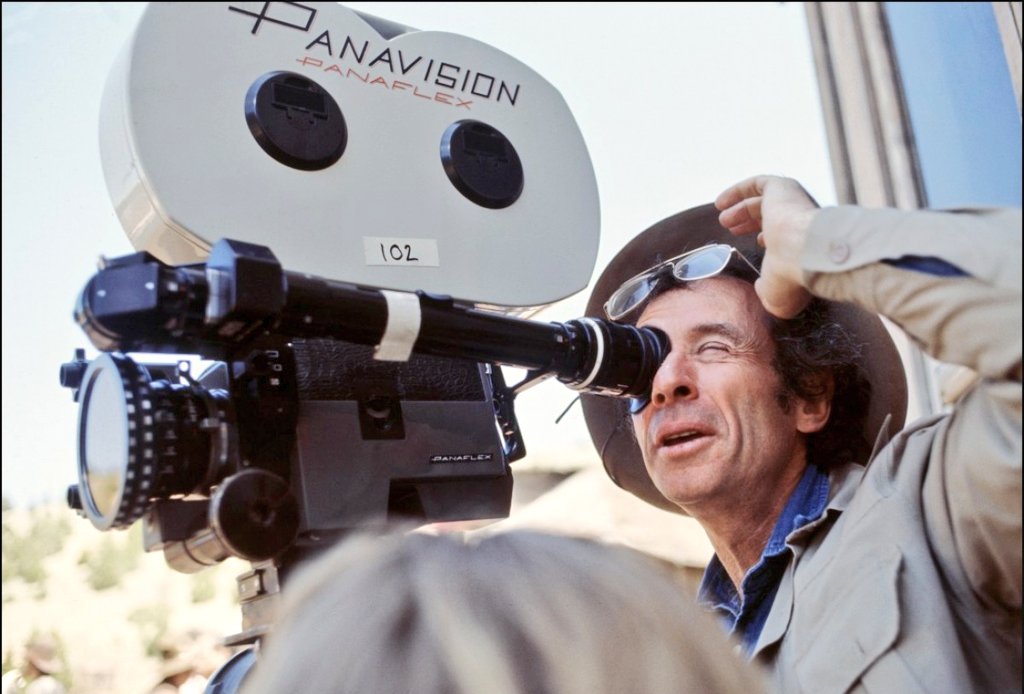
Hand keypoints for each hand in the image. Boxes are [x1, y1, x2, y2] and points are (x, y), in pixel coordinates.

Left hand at [715, 175, 819, 317]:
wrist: (805, 252)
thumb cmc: (792, 277)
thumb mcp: (776, 297)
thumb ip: (767, 292)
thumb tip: (760, 288)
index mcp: (803, 244)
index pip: (787, 236)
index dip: (770, 239)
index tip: (757, 243)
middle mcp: (801, 221)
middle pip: (774, 216)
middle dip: (751, 222)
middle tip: (731, 229)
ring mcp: (793, 203)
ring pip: (765, 201)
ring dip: (741, 209)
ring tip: (723, 219)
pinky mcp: (782, 188)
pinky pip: (759, 183)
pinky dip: (738, 191)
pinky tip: (720, 202)